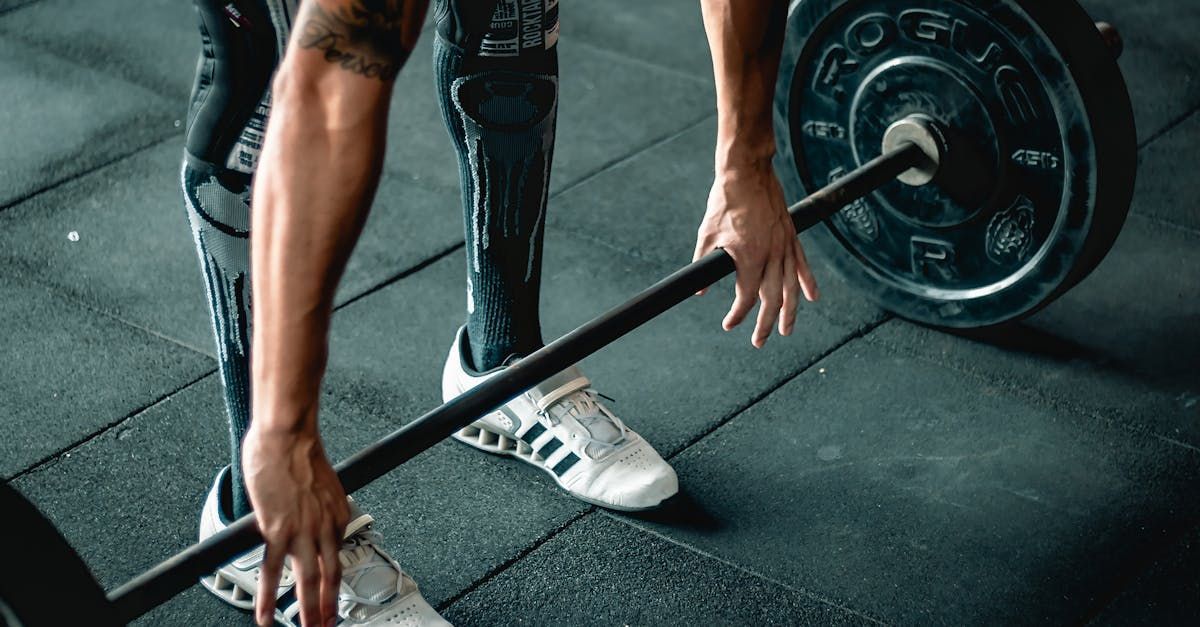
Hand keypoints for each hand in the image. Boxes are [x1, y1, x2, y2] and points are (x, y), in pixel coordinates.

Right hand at [242, 426, 349, 626]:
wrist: (287, 437)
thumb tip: (309, 516)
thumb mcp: (323, 484)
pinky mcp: (278, 531)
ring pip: (307, 581)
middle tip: (327, 626)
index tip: (333, 598)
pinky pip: (273, 571)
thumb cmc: (299, 452)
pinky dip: (269, 597)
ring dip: (307, 610)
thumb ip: (318, 506)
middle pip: (330, 577)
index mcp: (338, 515)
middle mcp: (325, 527)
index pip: (338, 556)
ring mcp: (302, 531)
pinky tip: (266, 615)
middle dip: (329, 607)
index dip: (336, 583)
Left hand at [693, 162, 817, 347]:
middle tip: (759, 342)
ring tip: (786, 330)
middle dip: (766, 324)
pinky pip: (803, 264)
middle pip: (772, 299)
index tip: (729, 324)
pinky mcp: (791, 235)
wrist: (747, 172)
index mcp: (749, 257)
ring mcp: (784, 245)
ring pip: (791, 286)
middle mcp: (771, 255)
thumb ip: (703, 266)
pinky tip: (812, 297)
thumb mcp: (707, 234)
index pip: (746, 297)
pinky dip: (808, 282)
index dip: (738, 315)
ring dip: (790, 311)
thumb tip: (698, 291)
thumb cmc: (725, 201)